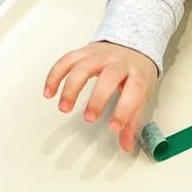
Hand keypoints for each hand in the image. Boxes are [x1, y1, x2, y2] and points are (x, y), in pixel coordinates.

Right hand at [43, 41, 157, 151]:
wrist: (133, 45)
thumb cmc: (136, 73)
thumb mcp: (142, 95)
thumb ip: (132, 120)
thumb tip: (127, 146)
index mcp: (138, 74)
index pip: (135, 90)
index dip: (125, 109)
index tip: (114, 127)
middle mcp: (119, 62)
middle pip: (110, 76)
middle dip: (98, 98)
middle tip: (89, 118)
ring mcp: (101, 56)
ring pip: (84, 66)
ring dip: (71, 87)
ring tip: (64, 108)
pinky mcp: (85, 52)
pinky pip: (67, 60)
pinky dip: (55, 75)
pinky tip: (49, 92)